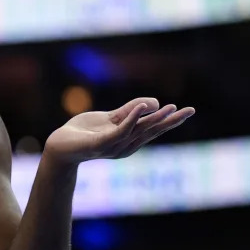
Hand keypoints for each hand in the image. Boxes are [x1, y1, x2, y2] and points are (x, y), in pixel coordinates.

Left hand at [44, 97, 194, 165]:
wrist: (59, 146)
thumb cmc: (83, 133)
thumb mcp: (110, 117)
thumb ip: (129, 110)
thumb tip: (154, 102)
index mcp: (128, 139)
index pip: (152, 128)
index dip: (170, 120)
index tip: (187, 110)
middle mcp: (124, 145)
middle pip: (151, 131)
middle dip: (171, 121)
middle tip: (190, 110)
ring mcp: (113, 146)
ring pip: (138, 131)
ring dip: (155, 118)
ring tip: (170, 106)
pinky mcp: (100, 144)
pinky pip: (119, 131)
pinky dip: (131, 119)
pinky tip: (142, 108)